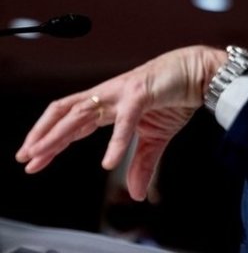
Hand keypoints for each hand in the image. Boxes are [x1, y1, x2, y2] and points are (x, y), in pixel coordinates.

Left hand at [15, 45, 226, 200]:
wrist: (200, 74)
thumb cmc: (176, 97)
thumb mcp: (156, 137)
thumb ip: (143, 164)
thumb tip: (136, 195)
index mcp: (110, 105)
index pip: (72, 123)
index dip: (50, 140)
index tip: (33, 159)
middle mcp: (109, 96)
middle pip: (65, 114)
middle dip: (42, 136)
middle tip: (25, 158)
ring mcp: (123, 93)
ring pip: (81, 112)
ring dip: (59, 134)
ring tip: (42, 153)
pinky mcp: (142, 94)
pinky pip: (124, 120)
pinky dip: (115, 142)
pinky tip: (108, 162)